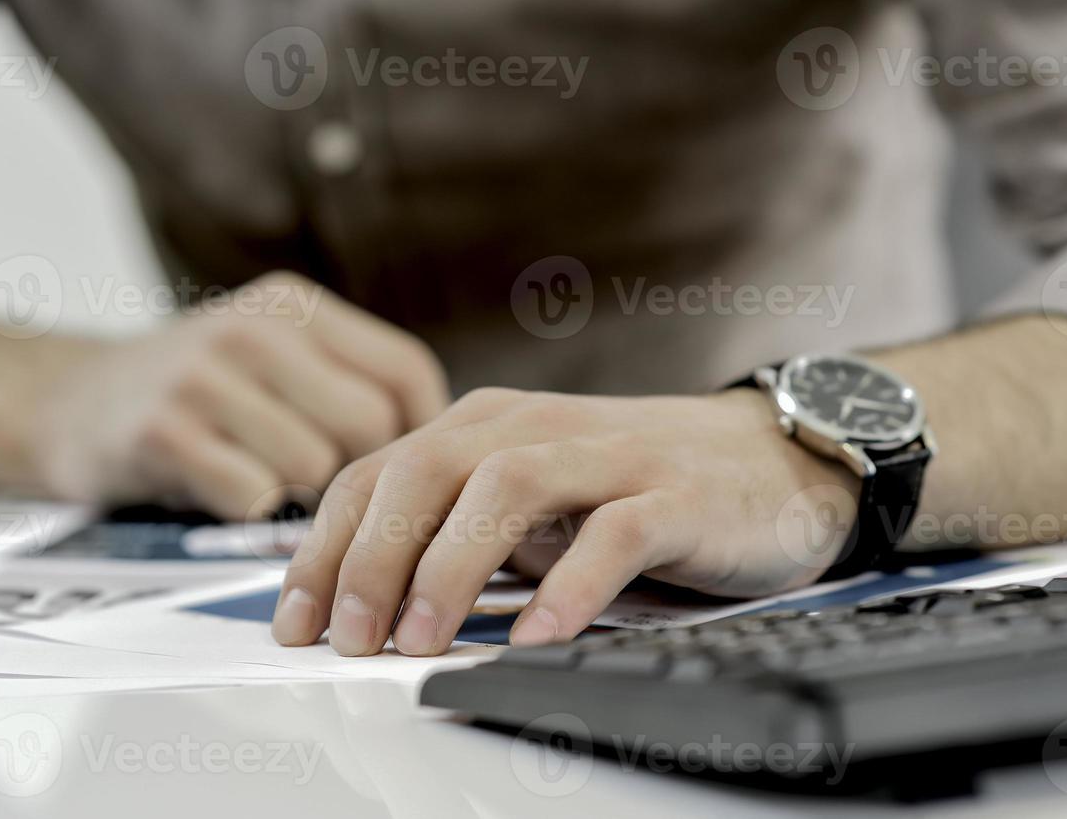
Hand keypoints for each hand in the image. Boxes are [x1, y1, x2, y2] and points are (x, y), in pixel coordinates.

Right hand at [5, 272, 448, 517]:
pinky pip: (252, 494)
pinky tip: (225, 494)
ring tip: (265, 485)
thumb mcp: (270, 355)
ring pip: (316, 467)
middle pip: (370, 424)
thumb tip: (441, 447)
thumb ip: (344, 379)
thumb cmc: (192, 393)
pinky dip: (248, 511)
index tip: (405, 473)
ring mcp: (205, 376)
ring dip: (299, 499)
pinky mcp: (163, 430)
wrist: (65, 402)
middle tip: (327, 494)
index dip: (421, 434)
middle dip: (360, 475)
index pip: (405, 371)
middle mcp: (253, 329)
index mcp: (294, 307)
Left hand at [271, 387, 860, 654]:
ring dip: (452, 564)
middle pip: (427, 472)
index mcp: (483, 428)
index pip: (377, 474)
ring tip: (421, 639)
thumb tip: (359, 603)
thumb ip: (454, 533)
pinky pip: (616, 532)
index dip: (325, 547)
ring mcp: (607, 454)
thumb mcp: (526, 506)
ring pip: (507, 487)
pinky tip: (539, 635)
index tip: (295, 620)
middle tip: (348, 637)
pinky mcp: (676, 493)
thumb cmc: (633, 488)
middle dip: (372, 556)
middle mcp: (534, 427)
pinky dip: (572, 583)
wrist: (771, 458)